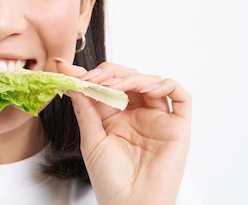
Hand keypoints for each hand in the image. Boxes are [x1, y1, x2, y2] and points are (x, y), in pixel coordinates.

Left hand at [55, 59, 191, 204]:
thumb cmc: (110, 180)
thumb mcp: (91, 139)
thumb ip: (86, 108)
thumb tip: (73, 80)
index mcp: (116, 116)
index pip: (105, 85)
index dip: (88, 74)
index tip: (66, 66)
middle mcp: (138, 114)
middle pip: (128, 77)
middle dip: (110, 73)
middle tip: (93, 78)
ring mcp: (158, 119)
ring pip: (151, 81)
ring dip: (132, 77)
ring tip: (115, 85)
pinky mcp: (178, 127)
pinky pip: (180, 96)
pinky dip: (165, 86)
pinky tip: (147, 90)